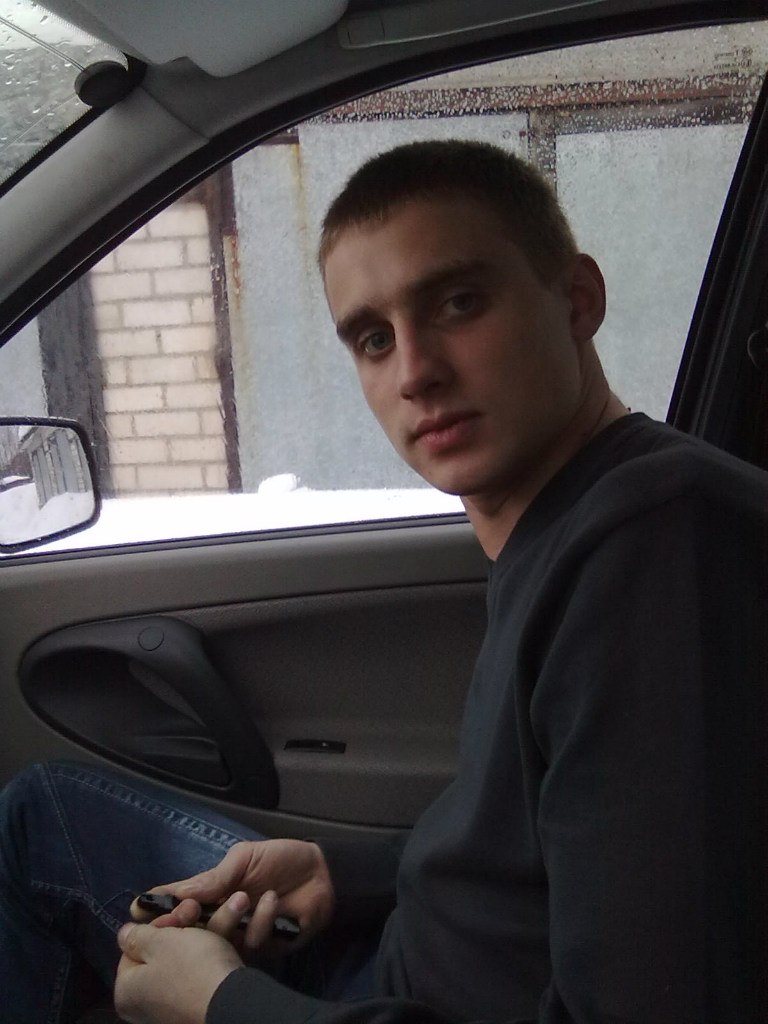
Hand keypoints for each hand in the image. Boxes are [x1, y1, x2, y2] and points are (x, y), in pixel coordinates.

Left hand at [115, 896, 245, 1023]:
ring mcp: (174, 1008)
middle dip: (186, 923)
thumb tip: (124, 934)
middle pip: (164, 950)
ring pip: (189, 957)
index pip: (136, 946)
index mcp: (127, 992)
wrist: (233, 1003)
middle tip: (199, 908)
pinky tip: (235, 933)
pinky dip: (217, 950)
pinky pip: (204, 972)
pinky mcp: (199, 1007)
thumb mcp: (160, 942)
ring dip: (210, 929)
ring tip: (233, 906)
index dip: (159, 923)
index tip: (180, 911)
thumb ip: (137, 936)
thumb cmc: (191, 968)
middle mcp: (146, 1005)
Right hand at [131, 839, 334, 954]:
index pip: (178, 904)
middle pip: (190, 933)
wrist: (322, 871)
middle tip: (188, 913)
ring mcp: (243, 935)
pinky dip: (263, 921)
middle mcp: (223, 917)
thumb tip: (179, 893)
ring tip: (243, 898)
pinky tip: (274, 901)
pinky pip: (254, 944)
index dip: (158, 909)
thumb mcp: (245, 857)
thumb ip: (215, 876)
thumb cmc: (281, 859)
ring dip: (228, 921)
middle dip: (184, 923)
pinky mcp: (266, 947)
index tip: (141, 910)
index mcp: (214, 892)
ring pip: (219, 943)